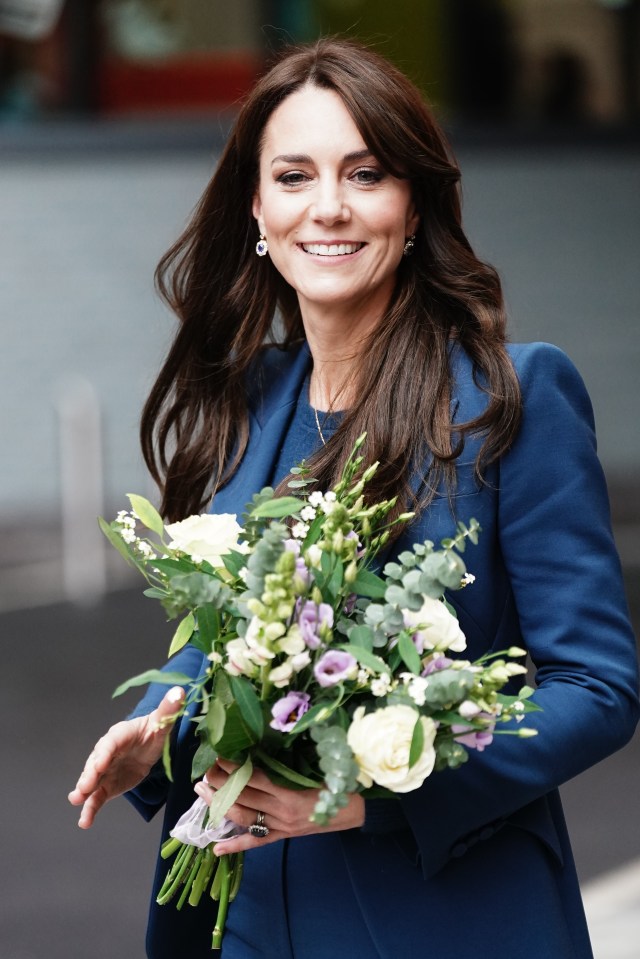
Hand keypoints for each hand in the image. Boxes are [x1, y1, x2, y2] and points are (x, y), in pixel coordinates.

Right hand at [68, 686, 184, 828]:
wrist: (149, 744)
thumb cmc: (153, 730)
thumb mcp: (162, 721)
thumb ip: (168, 709)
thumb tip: (179, 692)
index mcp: (120, 735)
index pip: (110, 743)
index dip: (105, 753)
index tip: (101, 764)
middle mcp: (107, 753)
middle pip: (95, 763)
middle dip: (88, 775)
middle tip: (82, 789)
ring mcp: (105, 771)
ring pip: (92, 781)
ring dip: (84, 792)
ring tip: (77, 802)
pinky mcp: (108, 785)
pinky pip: (98, 797)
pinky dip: (91, 809)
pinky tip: (84, 822)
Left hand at [194, 759, 364, 854]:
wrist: (355, 809)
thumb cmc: (338, 781)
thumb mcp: (317, 765)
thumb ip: (291, 758)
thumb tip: (265, 740)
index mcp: (291, 791)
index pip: (255, 778)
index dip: (235, 767)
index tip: (219, 755)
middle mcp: (282, 811)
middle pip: (244, 797)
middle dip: (220, 783)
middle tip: (204, 770)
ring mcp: (280, 826)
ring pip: (243, 817)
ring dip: (220, 806)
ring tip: (202, 792)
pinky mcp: (282, 836)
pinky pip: (256, 842)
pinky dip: (235, 846)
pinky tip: (216, 849)